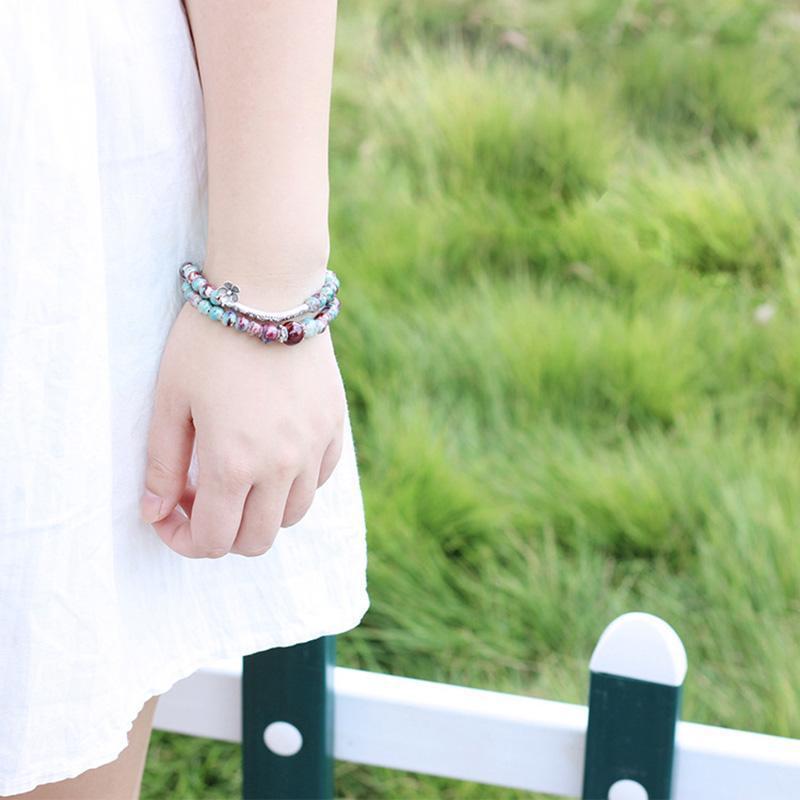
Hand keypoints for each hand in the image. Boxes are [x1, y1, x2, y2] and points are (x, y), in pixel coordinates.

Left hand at [139, 300, 346, 557]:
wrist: (269, 291)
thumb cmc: (209, 341)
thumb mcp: (171, 400)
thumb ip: (162, 465)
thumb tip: (155, 513)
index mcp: (234, 463)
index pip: (212, 541)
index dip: (183, 541)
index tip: (169, 515)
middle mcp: (281, 467)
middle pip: (256, 541)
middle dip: (222, 534)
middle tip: (200, 497)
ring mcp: (313, 449)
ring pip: (292, 517)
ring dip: (260, 513)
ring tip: (239, 477)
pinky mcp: (333, 428)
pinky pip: (319, 480)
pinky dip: (294, 485)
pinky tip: (273, 456)